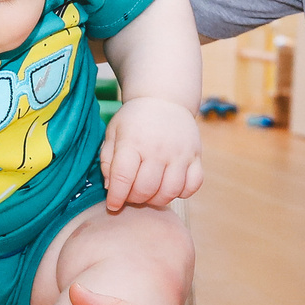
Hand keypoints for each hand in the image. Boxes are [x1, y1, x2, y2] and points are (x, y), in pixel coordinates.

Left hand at [97, 95, 203, 212]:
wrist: (164, 99)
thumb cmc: (134, 120)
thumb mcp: (113, 133)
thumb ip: (107, 160)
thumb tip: (110, 186)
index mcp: (133, 142)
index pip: (123, 178)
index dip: (116, 197)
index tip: (113, 205)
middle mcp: (158, 148)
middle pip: (146, 189)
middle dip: (134, 199)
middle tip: (131, 195)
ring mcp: (180, 153)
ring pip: (170, 191)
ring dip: (156, 199)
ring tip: (148, 193)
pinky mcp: (196, 156)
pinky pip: (193, 185)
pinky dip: (181, 192)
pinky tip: (169, 185)